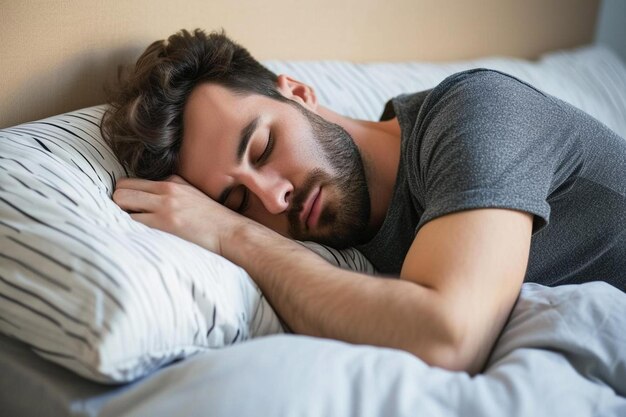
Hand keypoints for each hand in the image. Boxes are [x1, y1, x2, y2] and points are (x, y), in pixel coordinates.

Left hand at [112, 175, 247, 255]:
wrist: (232, 232)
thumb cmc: (213, 220)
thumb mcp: (193, 195)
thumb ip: (172, 190)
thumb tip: (148, 196)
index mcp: (172, 181)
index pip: (130, 181)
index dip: (125, 197)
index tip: (128, 210)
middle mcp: (166, 189)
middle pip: (120, 188)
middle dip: (118, 205)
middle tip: (125, 220)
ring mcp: (166, 205)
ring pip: (121, 201)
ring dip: (121, 217)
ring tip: (131, 230)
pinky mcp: (166, 222)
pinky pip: (132, 221)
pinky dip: (130, 230)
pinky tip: (137, 238)